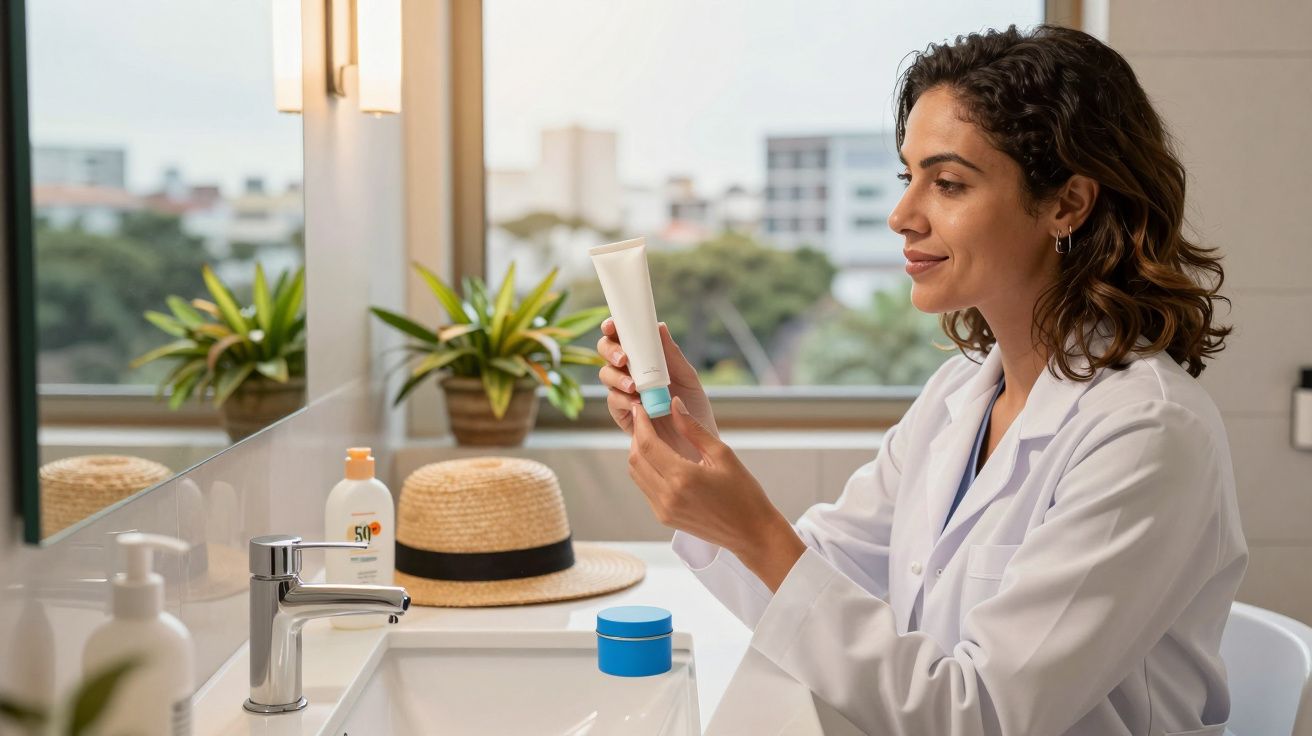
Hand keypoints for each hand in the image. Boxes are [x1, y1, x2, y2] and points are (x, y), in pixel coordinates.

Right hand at [597, 318, 717, 461]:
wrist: (696, 444)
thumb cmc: (694, 409)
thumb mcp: (688, 378)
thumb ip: (672, 355)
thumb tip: (660, 326)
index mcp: (645, 360)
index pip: (624, 338)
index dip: (613, 328)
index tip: (613, 325)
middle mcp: (631, 373)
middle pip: (606, 353)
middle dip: (610, 351)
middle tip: (624, 359)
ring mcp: (625, 393)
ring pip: (606, 375)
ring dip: (616, 377)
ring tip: (634, 386)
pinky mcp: (622, 414)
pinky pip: (613, 401)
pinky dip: (622, 399)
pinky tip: (637, 403)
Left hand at [626, 395, 805, 591]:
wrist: (751, 532)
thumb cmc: (743, 493)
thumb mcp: (722, 455)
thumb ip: (693, 429)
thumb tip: (674, 404)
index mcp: (683, 477)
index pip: (647, 444)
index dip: (640, 423)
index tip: (640, 407)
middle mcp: (667, 495)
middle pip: (635, 459)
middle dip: (636, 436)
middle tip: (645, 420)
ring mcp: (663, 509)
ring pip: (636, 474)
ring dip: (639, 453)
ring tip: (651, 436)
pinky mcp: (664, 517)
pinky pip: (645, 488)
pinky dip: (646, 470)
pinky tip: (660, 459)